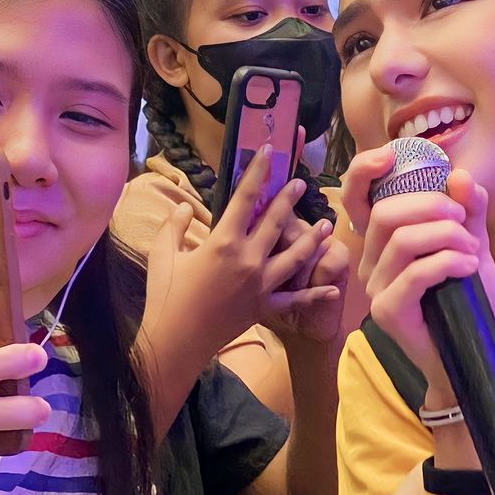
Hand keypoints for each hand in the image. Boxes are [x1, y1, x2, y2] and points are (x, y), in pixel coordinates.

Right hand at [143, 146, 342, 357]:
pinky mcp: (264, 306)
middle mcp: (247, 259)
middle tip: (301, 184)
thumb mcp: (162, 255)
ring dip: (312, 238)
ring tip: (327, 224)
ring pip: (294, 256)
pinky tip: (332, 287)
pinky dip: (314, 294)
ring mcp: (260, 284)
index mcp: (222, 242)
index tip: (268, 153)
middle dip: (289, 199)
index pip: (244, 199)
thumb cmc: (165, 297)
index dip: (258, 173)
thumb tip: (184, 207)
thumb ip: (174, 226)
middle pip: (276, 222)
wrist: (176, 342)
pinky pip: (294, 299)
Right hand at [342, 147, 494, 393]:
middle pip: (386, 214)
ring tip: (472, 252)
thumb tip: (460, 175)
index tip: (394, 153)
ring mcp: (376, 288)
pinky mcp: (388, 311)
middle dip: (431, 206)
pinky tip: (470, 268)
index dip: (365, 170)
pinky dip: (449, 262)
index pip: (358, 197)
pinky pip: (416, 273)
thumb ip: (468, 213)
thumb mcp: (471, 247)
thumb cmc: (464, 303)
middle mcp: (370, 262)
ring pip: (403, 240)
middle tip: (463, 220)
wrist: (469, 355)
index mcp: (382, 242)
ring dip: (446, 238)